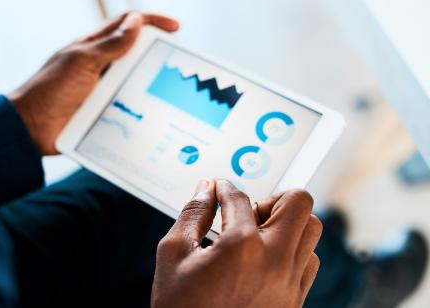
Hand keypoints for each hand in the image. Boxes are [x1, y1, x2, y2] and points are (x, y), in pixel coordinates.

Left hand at [8, 12, 178, 154]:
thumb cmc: (51, 89)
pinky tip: (156, 114)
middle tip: (179, 63)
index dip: (151, 22)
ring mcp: (102, 90)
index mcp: (93, 48)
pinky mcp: (102, 112)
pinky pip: (127, 108)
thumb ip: (110, 45)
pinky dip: (141, 109)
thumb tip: (136, 21)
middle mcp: (100, 66)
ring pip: (134, 82)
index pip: (126, 25)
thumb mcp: (82, 62)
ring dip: (151, 84)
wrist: (31, 128)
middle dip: (157, 54)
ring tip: (173, 91)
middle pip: (135, 54)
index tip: (175, 28)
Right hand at [152, 179, 321, 307]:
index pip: (239, 197)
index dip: (224, 188)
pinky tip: (266, 260)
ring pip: (311, 231)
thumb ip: (192, 215)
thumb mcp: (173, 255)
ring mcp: (290, 282)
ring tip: (258, 237)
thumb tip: (205, 189)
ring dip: (287, 225)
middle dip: (271, 198)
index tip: (219, 189)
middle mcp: (274, 261)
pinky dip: (293, 253)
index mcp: (241, 246)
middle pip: (298, 201)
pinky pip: (310, 262)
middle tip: (249, 212)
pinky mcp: (295, 301)